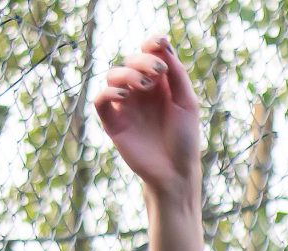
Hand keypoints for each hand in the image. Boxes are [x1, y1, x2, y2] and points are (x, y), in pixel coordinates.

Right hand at [92, 37, 202, 196]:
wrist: (175, 172)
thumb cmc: (185, 139)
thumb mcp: (187, 103)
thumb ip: (177, 74)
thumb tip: (163, 46)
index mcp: (160, 84)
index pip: (149, 55)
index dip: (151, 44)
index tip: (159, 42)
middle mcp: (140, 91)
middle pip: (131, 61)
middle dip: (143, 62)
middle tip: (157, 73)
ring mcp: (125, 105)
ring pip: (113, 75)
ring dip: (127, 74)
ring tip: (144, 86)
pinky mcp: (112, 121)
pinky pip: (100, 99)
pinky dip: (109, 92)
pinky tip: (124, 95)